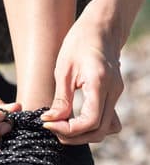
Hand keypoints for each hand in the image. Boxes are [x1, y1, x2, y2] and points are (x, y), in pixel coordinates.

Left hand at [41, 8, 123, 143]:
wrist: (100, 28)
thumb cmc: (79, 43)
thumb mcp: (63, 70)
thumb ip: (60, 99)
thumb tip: (52, 121)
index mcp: (99, 83)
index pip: (90, 121)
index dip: (68, 130)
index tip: (48, 124)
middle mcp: (113, 91)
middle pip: (99, 130)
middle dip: (74, 136)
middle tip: (52, 129)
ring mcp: (116, 94)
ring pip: (106, 129)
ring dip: (84, 135)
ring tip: (61, 127)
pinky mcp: (114, 94)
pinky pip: (109, 120)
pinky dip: (93, 127)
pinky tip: (74, 121)